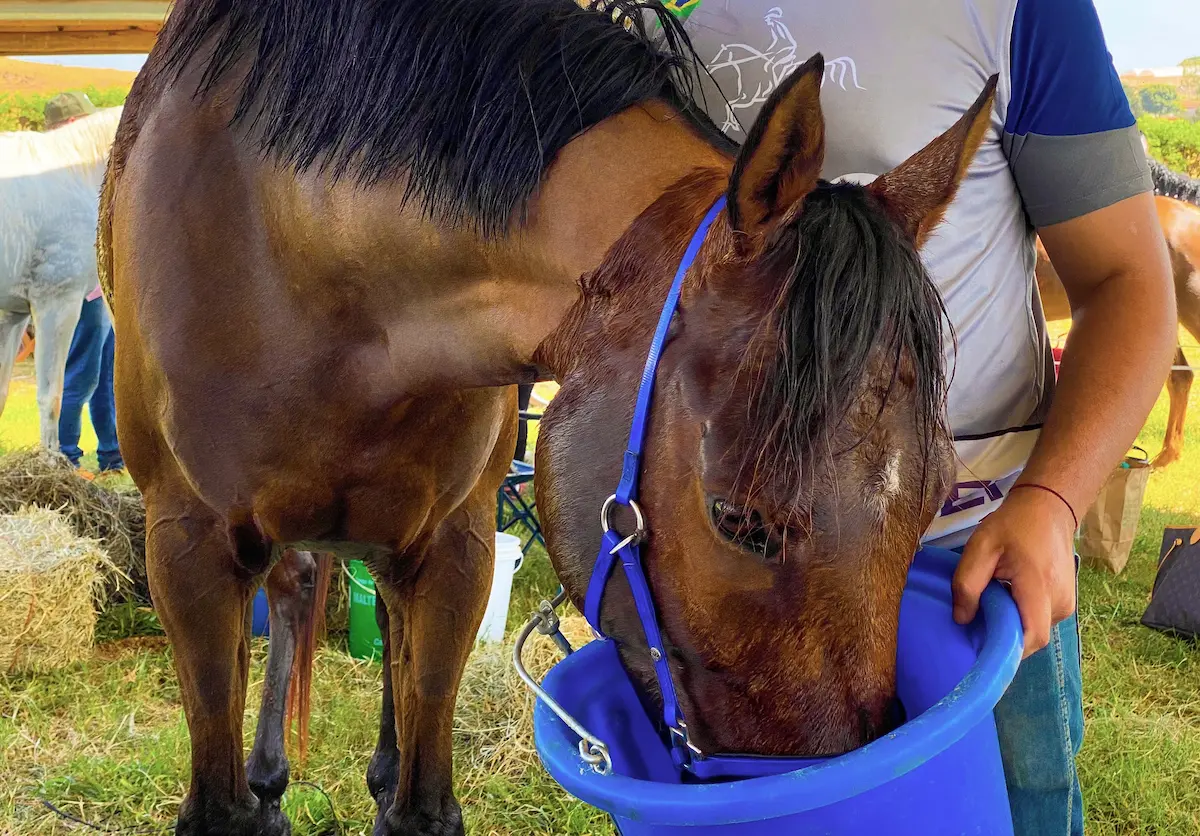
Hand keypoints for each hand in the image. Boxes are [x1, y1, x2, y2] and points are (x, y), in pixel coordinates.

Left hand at [952, 487, 1076, 657]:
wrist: (1048, 507)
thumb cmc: (1012, 525)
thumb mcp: (980, 547)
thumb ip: (967, 584)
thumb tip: (962, 620)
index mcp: (1039, 587)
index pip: (1031, 637)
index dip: (1006, 650)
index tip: (978, 647)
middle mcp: (1060, 602)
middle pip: (1031, 638)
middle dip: (1003, 638)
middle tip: (977, 623)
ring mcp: (1066, 604)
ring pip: (1035, 630)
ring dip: (1012, 626)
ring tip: (990, 606)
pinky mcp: (1065, 602)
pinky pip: (1040, 620)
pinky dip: (1021, 617)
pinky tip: (1005, 601)